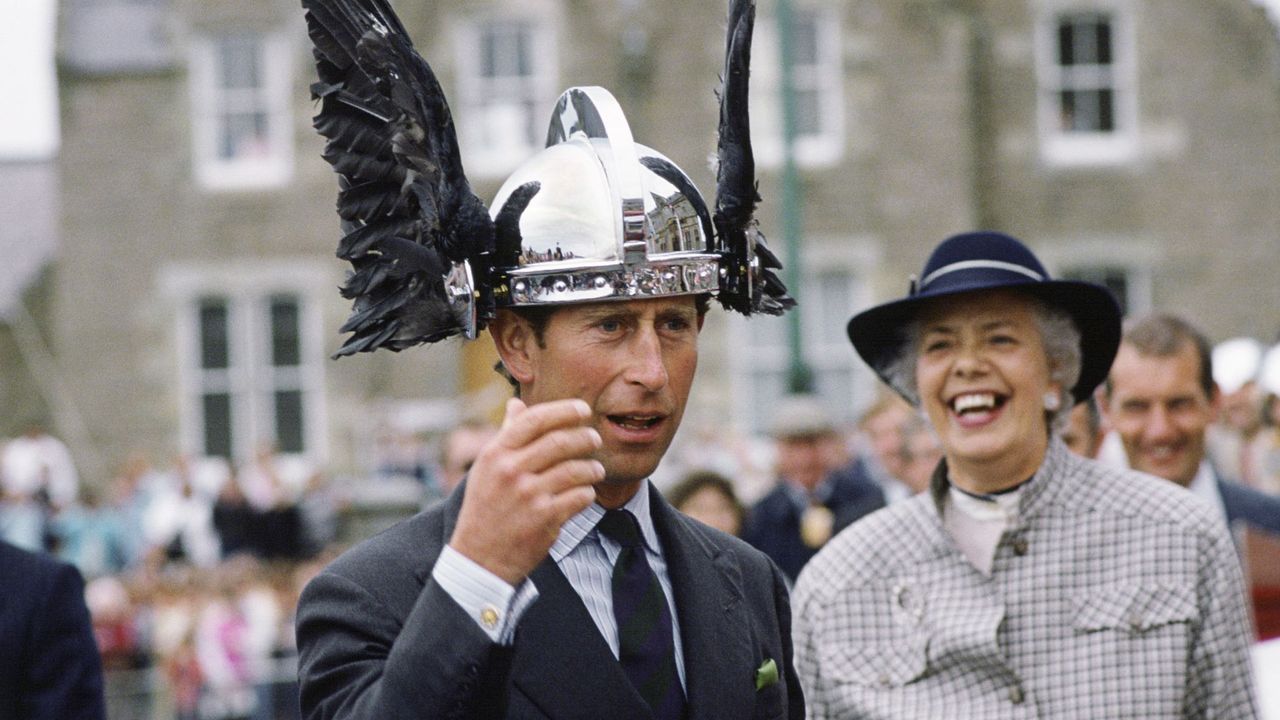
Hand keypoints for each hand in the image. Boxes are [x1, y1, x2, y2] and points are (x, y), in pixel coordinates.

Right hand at [448, 397, 603, 585]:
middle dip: (585, 438)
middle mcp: (511, 471)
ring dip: (592, 468)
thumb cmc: (486, 508)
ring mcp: (529, 495)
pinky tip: (585, 492)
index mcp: (496, 454)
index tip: (582, 409)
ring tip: (595, 470)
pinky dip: (588, 492)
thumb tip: (516, 404)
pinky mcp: (546, 518)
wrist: (480, 558)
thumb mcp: (486, 468)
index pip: (535, 420)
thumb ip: (506, 435)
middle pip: (561, 441)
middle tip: (594, 439)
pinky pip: (580, 496)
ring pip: (576, 469)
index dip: (564, 410)